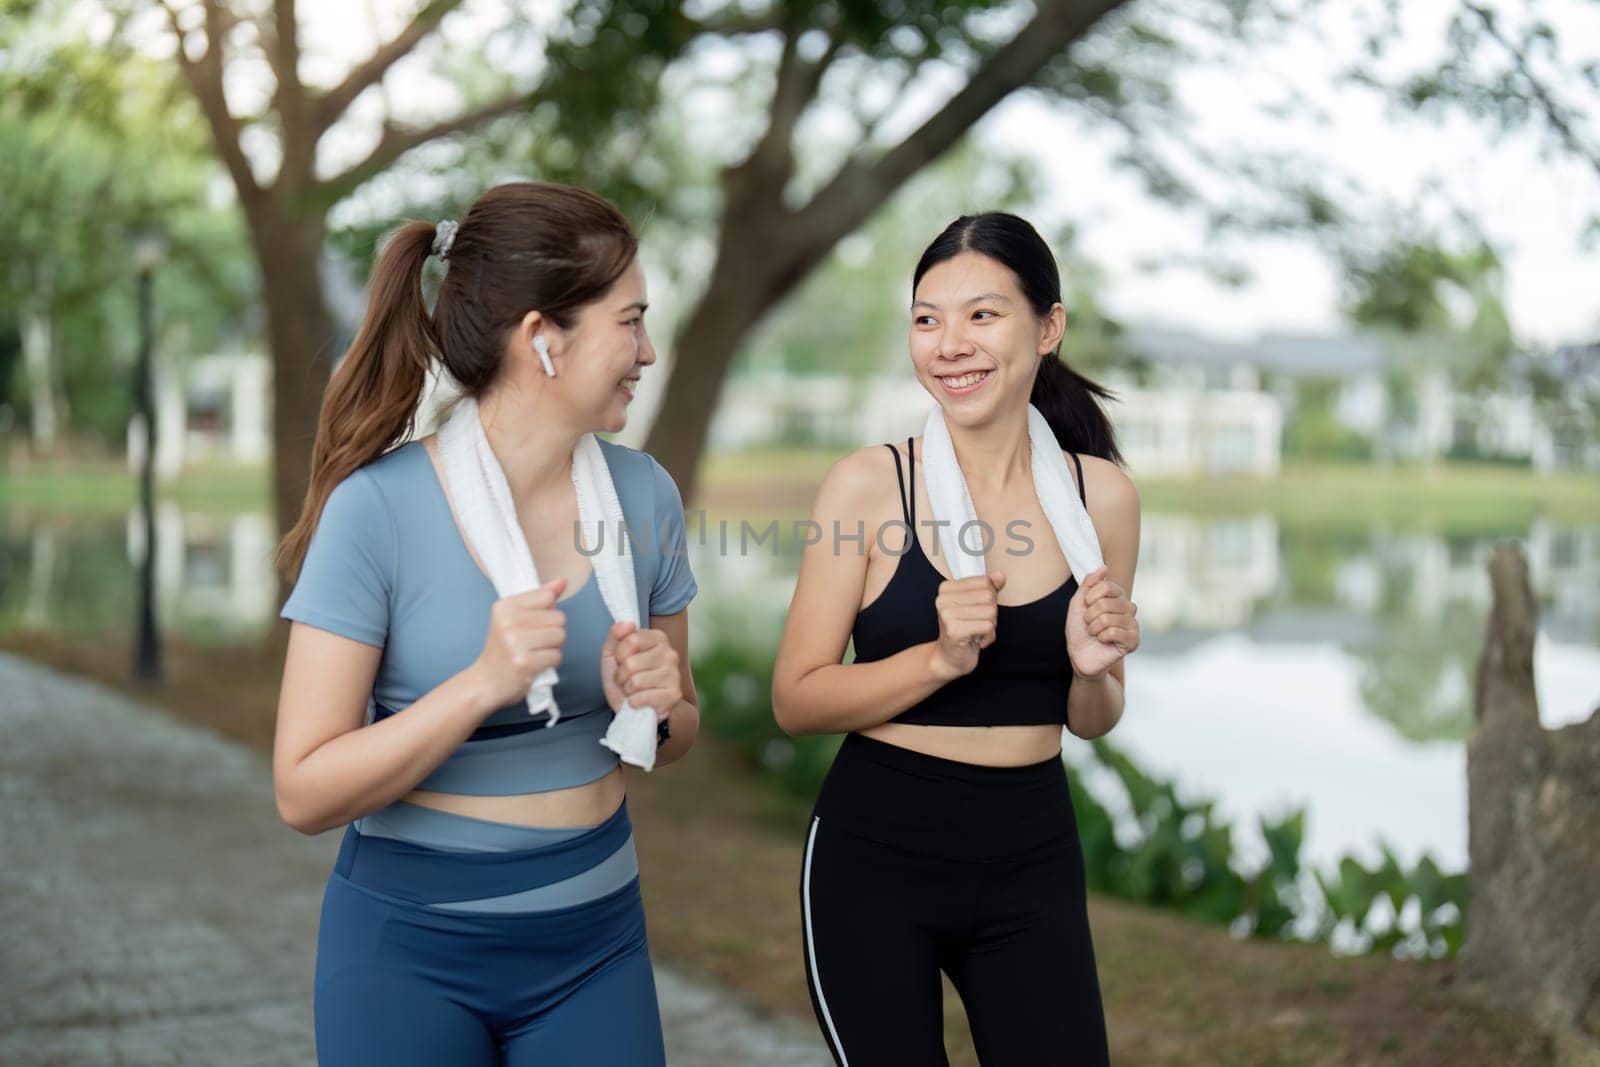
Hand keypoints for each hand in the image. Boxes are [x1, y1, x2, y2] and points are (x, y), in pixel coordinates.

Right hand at [471, 577, 567, 710]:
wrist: (484, 683)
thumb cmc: (502, 650)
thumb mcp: (513, 619)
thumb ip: (539, 598)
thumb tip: (562, 582)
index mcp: (504, 606)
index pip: (547, 596)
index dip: (547, 612)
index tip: (531, 624)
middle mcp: (508, 621)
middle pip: (558, 618)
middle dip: (552, 632)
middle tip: (532, 643)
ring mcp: (516, 642)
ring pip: (560, 636)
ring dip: (552, 648)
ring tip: (534, 653)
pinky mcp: (525, 662)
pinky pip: (556, 656)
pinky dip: (550, 663)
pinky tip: (534, 665)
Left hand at [601, 622, 681, 718]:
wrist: (635, 708)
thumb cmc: (625, 678)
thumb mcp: (613, 654)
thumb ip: (616, 635)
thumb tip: (628, 624)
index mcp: (658, 638)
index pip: (631, 640)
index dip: (619, 655)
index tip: (622, 661)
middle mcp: (670, 653)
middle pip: (631, 663)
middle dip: (622, 675)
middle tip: (627, 680)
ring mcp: (674, 675)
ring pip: (636, 682)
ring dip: (628, 690)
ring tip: (634, 691)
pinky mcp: (674, 695)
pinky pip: (642, 698)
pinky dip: (634, 702)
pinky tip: (641, 701)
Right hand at [929, 572, 1004, 680]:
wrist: (950, 659)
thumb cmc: (965, 630)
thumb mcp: (977, 605)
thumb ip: (989, 588)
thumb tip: (1000, 576)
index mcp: (947, 588)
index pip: (985, 582)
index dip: (989, 598)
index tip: (977, 610)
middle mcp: (943, 599)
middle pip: (989, 596)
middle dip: (991, 613)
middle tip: (977, 624)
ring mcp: (946, 614)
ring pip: (990, 611)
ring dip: (990, 626)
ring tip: (977, 632)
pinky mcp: (954, 630)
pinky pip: (988, 626)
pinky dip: (989, 636)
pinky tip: (977, 641)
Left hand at [1066, 567, 1138, 679]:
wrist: (1079, 655)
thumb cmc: (1079, 629)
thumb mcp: (1079, 603)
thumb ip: (1089, 583)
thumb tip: (1104, 567)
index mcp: (1118, 597)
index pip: (1106, 586)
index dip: (1090, 597)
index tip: (1085, 607)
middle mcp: (1129, 608)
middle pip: (1105, 603)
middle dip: (1089, 616)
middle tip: (1090, 625)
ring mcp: (1133, 624)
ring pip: (1108, 618)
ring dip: (1094, 628)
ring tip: (1095, 634)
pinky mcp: (1134, 641)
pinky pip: (1114, 632)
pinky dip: (1102, 637)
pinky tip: (1103, 641)